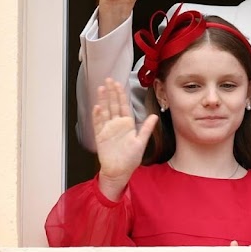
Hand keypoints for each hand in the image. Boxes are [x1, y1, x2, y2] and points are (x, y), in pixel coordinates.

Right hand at [93, 77, 157, 200]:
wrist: (119, 171)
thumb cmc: (130, 159)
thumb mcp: (141, 142)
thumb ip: (146, 128)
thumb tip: (154, 117)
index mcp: (127, 124)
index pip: (123, 106)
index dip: (121, 95)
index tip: (119, 84)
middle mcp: (116, 125)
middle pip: (113, 105)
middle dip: (111, 92)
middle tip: (108, 80)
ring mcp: (107, 129)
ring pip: (104, 111)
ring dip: (103, 100)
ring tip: (101, 89)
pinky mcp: (100, 137)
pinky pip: (98, 124)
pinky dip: (97, 116)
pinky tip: (97, 107)